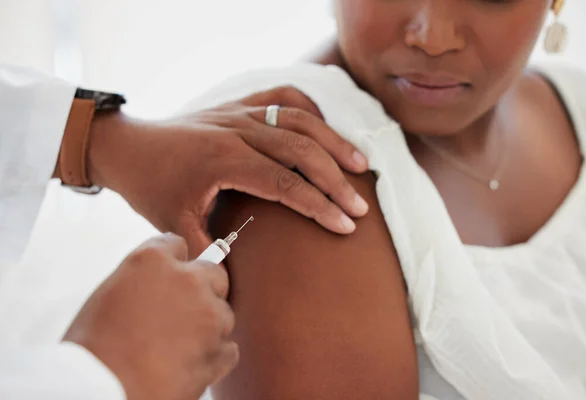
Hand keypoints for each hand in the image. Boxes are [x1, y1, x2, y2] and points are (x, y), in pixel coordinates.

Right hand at [63, 234, 236, 399]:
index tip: (172, 274)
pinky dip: (214, 356)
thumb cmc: (94, 348)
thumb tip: (160, 284)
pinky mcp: (218, 351)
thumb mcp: (109, 295)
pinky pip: (228, 348)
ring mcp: (208, 316)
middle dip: (203, 289)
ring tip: (178, 345)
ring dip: (208, 326)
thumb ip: (143, 280)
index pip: (176, 245)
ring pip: (223, 313)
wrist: (102, 391)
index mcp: (153, 261)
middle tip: (181, 311)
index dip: (173, 263)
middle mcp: (188, 281)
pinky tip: (191, 362)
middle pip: (213, 274)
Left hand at [86, 86, 368, 255]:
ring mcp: (239, 112)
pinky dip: (308, 109)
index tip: (345, 226)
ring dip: (333, 141)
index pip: (286, 183)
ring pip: (300, 119)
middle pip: (302, 150)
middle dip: (336, 180)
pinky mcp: (238, 104)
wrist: (127, 146)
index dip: (319, 205)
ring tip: (361, 165)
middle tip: (360, 206)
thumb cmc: (150, 186)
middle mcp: (237, 130)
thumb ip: (205, 251)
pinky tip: (325, 126)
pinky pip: (281, 97)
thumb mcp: (172, 224)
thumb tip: (233, 282)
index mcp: (224, 160)